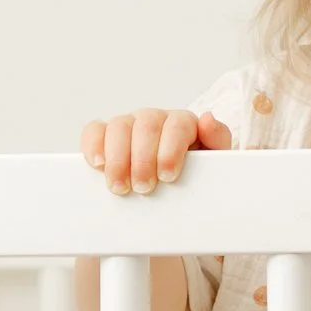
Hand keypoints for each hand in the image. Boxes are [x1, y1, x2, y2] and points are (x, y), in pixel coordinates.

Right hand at [80, 107, 232, 195]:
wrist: (175, 191)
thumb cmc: (195, 176)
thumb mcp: (214, 163)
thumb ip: (217, 141)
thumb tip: (207, 119)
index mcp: (183, 123)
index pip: (177, 124)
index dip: (171, 149)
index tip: (168, 176)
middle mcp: (155, 118)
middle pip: (146, 125)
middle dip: (143, 158)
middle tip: (143, 188)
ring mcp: (129, 124)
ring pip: (119, 126)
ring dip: (118, 158)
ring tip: (120, 186)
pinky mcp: (106, 135)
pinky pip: (94, 130)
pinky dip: (93, 145)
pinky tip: (98, 165)